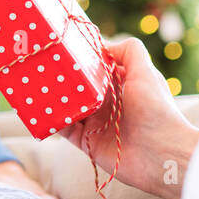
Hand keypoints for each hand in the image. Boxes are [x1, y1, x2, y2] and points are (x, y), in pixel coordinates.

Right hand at [56, 37, 198, 198]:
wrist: (160, 153)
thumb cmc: (156, 109)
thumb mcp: (145, 72)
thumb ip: (129, 51)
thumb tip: (103, 44)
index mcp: (122, 85)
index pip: (98, 69)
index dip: (84, 59)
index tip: (65, 47)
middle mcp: (108, 104)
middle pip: (80, 88)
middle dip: (64, 78)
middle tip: (44, 65)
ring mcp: (96, 124)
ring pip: (69, 107)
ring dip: (56, 99)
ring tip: (37, 85)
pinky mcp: (87, 143)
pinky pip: (65, 130)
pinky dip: (54, 121)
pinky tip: (42, 110)